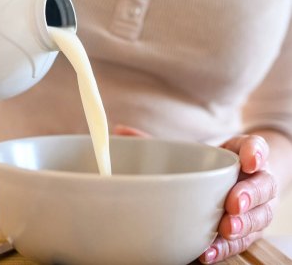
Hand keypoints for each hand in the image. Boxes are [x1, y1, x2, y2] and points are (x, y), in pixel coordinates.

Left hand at [114, 126, 277, 262]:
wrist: (228, 183)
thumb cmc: (205, 164)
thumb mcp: (186, 150)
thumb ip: (156, 142)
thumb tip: (120, 131)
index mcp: (239, 153)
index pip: (255, 147)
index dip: (255, 153)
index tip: (247, 160)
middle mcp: (252, 179)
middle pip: (263, 184)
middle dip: (250, 195)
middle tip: (233, 203)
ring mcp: (254, 206)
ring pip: (260, 215)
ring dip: (244, 225)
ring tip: (224, 230)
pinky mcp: (247, 228)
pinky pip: (244, 240)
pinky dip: (227, 247)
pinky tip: (209, 251)